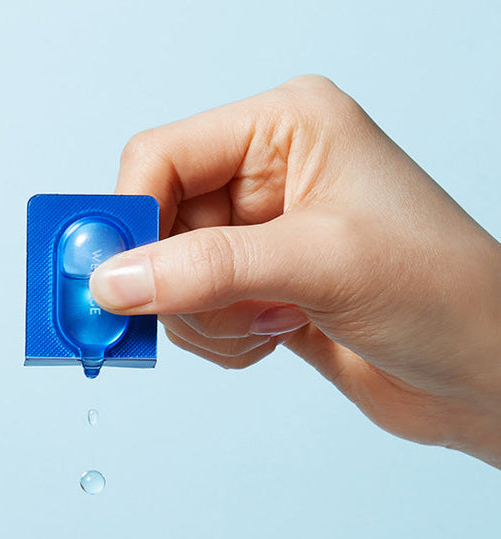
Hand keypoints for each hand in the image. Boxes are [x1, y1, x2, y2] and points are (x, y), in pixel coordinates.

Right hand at [89, 75, 500, 466]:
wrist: (480, 371)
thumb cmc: (439, 291)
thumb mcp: (317, 266)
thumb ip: (205, 271)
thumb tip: (112, 282)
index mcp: (286, 129)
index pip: (162, 157)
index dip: (131, 218)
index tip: (114, 281)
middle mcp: (269, 175)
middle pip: (159, 224)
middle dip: (178, 283)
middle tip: (219, 315)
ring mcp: (263, 236)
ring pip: (170, 279)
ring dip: (207, 319)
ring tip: (273, 324)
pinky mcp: (262, 288)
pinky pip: (196, 315)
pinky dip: (222, 340)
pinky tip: (280, 337)